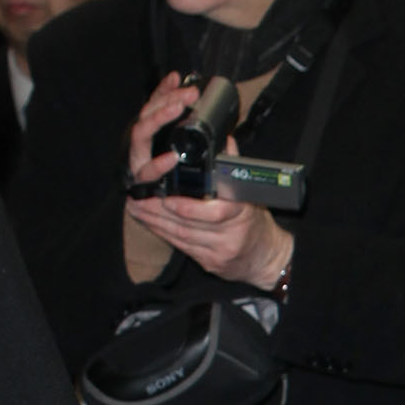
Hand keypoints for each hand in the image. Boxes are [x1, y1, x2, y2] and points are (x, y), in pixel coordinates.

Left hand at [124, 73, 291, 290]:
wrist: (267, 258)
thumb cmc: (256, 222)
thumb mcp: (251, 193)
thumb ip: (234, 167)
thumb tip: (225, 140)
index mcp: (243, 213)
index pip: (216, 213)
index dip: (188, 208)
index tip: (168, 200)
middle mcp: (231, 235)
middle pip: (189, 225)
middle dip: (159, 213)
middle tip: (137, 201)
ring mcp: (220, 252)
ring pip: (181, 237)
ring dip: (156, 223)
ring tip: (137, 210)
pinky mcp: (210, 264)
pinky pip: (182, 248)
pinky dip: (163, 234)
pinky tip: (150, 224)